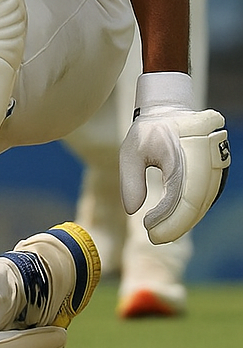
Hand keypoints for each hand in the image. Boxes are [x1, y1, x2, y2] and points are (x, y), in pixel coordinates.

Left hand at [119, 73, 230, 243]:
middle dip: (177, 225)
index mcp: (185, 151)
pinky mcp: (216, 170)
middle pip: (197, 203)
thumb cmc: (148, 131)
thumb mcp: (130, 150)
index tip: (148, 228)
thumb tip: (133, 211)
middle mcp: (206, 159)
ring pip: (205, 202)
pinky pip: (206, 196)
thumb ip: (130, 180)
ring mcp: (216, 164)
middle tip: (155, 237)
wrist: (169, 110)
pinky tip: (175, 221)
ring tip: (162, 232)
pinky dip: (191, 211)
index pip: (182, 196)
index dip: (168, 218)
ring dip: (185, 221)